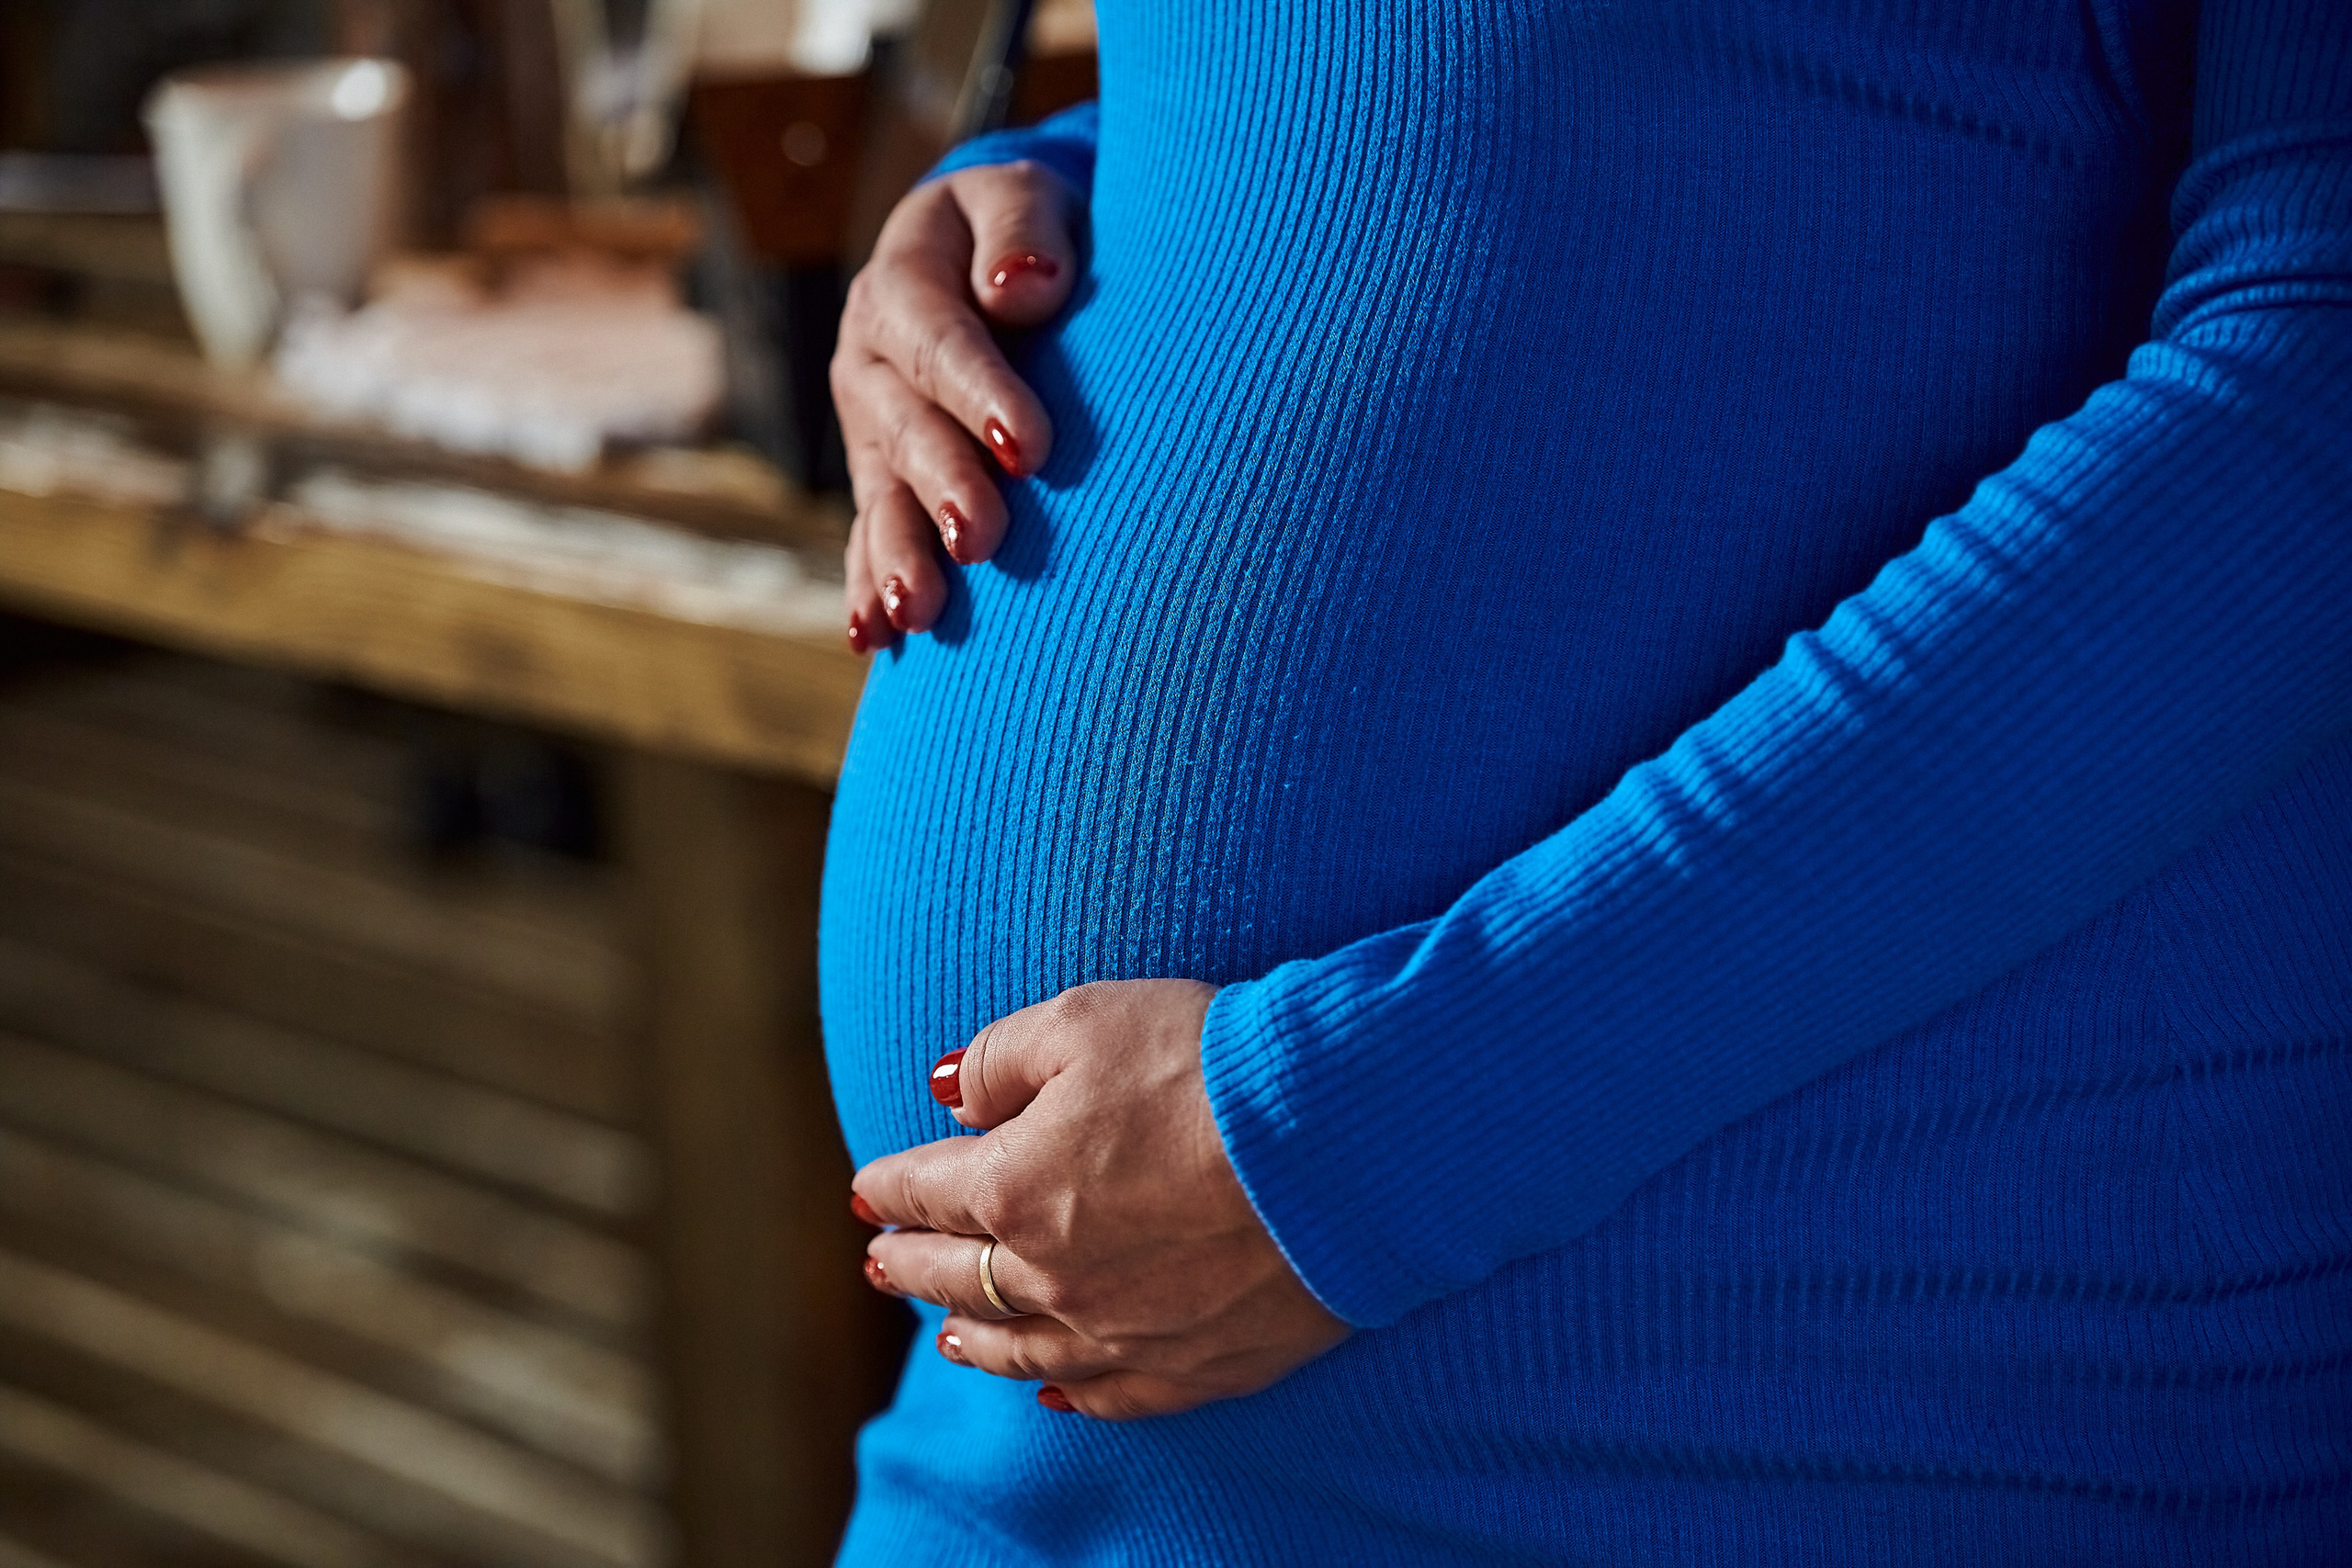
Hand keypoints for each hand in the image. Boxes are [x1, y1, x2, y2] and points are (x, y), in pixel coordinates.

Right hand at [831, 160, 1081, 648]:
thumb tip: (1023, 289)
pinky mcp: (880, 475)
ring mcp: (869, 426)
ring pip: (880, 493)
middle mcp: (871, 362)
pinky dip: (868, 583)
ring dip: (896, 555)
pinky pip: (868, 532)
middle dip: (941, 487)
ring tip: (917, 611)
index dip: (980, 393)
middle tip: (981, 539)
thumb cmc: (1021, 228)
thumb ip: (1022, 228)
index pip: (939, 341)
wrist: (982, 252)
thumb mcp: (1022, 195)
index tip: (1030, 446)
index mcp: (902, 284)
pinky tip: (874, 636)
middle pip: (904, 429)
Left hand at [852, 980, 1350, 1419]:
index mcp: (1013, 1186)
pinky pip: (1109, 1397)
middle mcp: (1053, 1274)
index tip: (871, 1189)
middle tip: (883, 1262)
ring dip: (972, 1338)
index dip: (890, 1186)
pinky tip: (1050, 1393)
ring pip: (1021, 1350)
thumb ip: (1000, 1058)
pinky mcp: (1193, 1366)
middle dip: (911, 1265)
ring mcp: (1121, 1332)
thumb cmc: (1209, 1063)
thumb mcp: (1085, 1018)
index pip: (927, 1190)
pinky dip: (1068, 1395)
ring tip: (944, 1333)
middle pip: (959, 1277)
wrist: (1337, 1140)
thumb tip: (949, 1094)